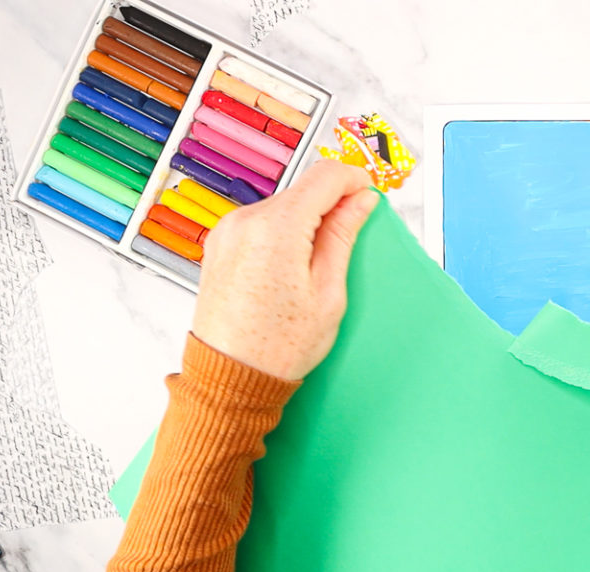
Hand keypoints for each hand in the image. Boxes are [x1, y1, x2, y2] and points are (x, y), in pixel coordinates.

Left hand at [192, 160, 377, 379]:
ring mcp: (227, 231)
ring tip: (316, 267)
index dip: (353, 180)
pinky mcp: (220, 244)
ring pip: (283, 206)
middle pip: (302, 191)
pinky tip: (292, 268)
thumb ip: (343, 236)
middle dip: (331, 207)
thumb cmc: (278, 346)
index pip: (324, 176)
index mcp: (277, 228)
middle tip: (349, 241)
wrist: (229, 377)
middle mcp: (246, 221)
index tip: (368, 194)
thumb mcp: (328, 292)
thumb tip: (360, 201)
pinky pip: (262, 223)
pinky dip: (284, 234)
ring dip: (307, 222)